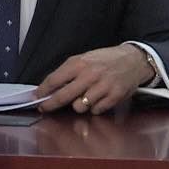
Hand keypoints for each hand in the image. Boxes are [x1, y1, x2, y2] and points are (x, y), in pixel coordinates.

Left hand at [36, 44, 154, 114]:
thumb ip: (69, 71)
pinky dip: (95, 107)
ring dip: (78, 105)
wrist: (133, 60)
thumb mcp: (86, 58)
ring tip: (84, 97)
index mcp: (80, 63)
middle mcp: (90, 75)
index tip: (36, 97)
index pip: (55, 79)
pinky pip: (96, 110)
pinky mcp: (113, 96)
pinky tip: (98, 98)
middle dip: (50, 104)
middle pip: (63, 96)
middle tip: (45, 107)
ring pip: (79, 106)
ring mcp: (102, 87)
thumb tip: (50, 87)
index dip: (43, 90)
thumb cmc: (106, 60)